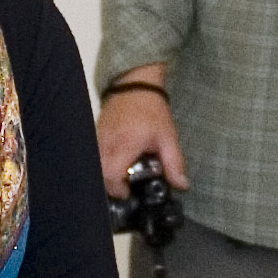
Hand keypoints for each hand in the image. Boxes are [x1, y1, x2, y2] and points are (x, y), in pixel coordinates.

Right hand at [96, 68, 186, 198]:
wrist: (134, 85)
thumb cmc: (152, 112)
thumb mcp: (168, 137)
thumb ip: (174, 163)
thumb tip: (182, 186)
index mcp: (125, 145)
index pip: (111, 176)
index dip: (118, 190)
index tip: (129, 192)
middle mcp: (107, 144)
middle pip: (100, 176)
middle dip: (111, 186)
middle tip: (126, 187)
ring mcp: (98, 139)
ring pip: (95, 167)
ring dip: (107, 176)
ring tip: (122, 176)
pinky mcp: (95, 135)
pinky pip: (94, 157)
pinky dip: (103, 164)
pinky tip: (116, 163)